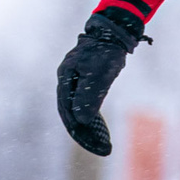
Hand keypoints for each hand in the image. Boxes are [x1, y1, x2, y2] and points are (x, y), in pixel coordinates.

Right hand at [55, 5, 147, 155]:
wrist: (114, 31)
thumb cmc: (106, 51)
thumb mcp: (99, 75)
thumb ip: (89, 97)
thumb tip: (81, 121)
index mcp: (65, 78)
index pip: (67, 111)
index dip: (79, 130)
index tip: (93, 144)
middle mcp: (66, 79)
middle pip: (70, 112)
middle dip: (83, 132)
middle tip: (101, 148)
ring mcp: (74, 79)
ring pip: (76, 107)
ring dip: (86, 125)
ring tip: (100, 142)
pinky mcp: (84, 78)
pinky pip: (83, 100)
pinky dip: (90, 114)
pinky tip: (98, 125)